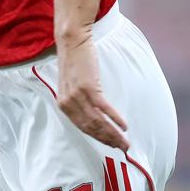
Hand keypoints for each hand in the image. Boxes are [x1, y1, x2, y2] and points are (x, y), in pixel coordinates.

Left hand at [54, 34, 129, 150]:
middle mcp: (69, 104)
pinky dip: (115, 119)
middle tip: (123, 148)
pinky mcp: (88, 88)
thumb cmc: (75, 62)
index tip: (111, 145)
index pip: (83, 128)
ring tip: (125, 142)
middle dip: (108, 141)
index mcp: (63, 105)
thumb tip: (94, 114)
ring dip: (113, 134)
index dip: (99, 139)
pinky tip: (124, 126)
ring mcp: (78, 96)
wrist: (72, 41)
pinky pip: (104, 109)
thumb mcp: (71, 85)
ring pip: (98, 122)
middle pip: (91, 128)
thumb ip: (78, 101)